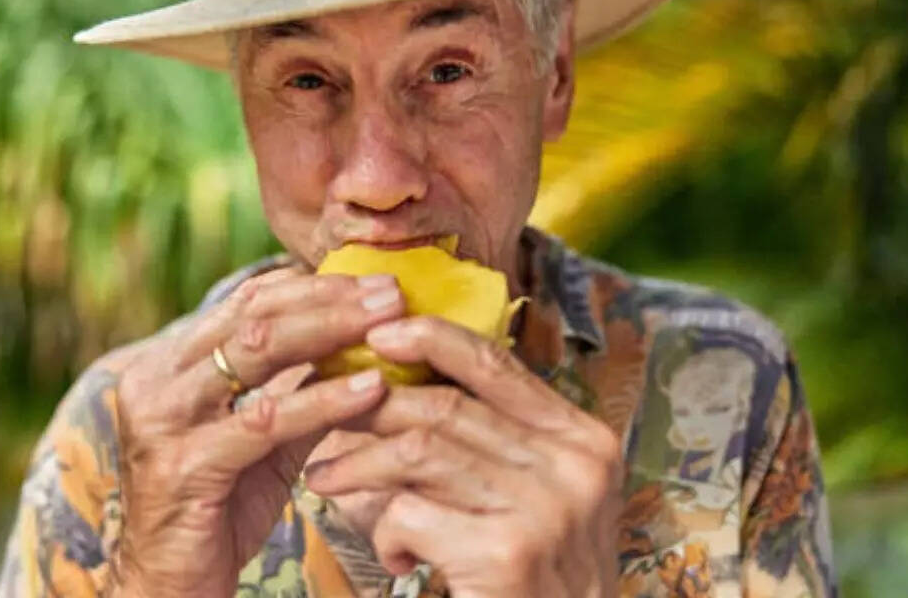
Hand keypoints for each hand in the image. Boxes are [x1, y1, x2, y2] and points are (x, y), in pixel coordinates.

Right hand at [110, 268, 403, 596]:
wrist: (171, 584)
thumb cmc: (219, 507)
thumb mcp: (263, 438)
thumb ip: (298, 389)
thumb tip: (363, 343)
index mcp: (170, 363)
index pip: (245, 301)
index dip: (312, 287)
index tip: (371, 283)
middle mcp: (157, 380)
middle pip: (253, 316)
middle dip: (329, 300)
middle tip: (390, 294)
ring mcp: (164, 420)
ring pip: (256, 353)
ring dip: (331, 333)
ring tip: (387, 326)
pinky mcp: (184, 464)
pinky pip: (266, 420)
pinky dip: (323, 400)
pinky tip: (369, 390)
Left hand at [303, 316, 623, 597]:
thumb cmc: (540, 578)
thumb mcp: (542, 498)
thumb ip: (498, 442)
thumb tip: (404, 381)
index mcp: (584, 440)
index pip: (497, 364)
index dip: (431, 339)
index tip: (377, 335)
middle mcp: (573, 467)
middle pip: (445, 407)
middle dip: (370, 408)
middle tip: (323, 413)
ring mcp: (544, 510)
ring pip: (417, 452)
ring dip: (358, 466)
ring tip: (326, 479)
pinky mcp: (506, 554)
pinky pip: (409, 515)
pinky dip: (385, 534)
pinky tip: (396, 558)